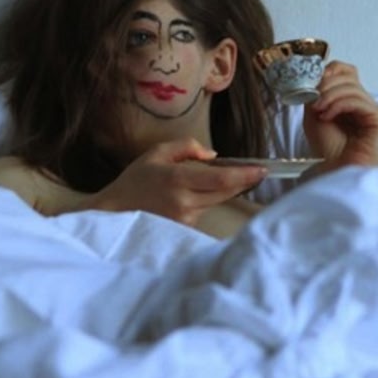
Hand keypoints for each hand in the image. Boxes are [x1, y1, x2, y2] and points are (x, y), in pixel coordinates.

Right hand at [84, 138, 267, 225]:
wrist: (115, 213)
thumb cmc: (135, 181)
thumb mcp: (157, 153)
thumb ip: (187, 147)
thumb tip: (213, 156)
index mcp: (178, 180)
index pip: (221, 180)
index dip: (245, 175)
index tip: (262, 170)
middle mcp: (185, 202)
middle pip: (226, 192)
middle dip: (244, 182)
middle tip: (257, 172)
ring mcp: (186, 219)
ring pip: (217, 201)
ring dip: (227, 190)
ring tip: (226, 178)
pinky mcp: (186, 229)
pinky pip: (206, 209)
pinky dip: (210, 199)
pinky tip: (200, 194)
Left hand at [302, 60, 377, 173]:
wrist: (336, 172)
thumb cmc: (328, 149)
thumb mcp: (313, 115)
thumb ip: (316, 94)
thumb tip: (317, 77)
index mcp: (348, 100)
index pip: (346, 71)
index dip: (331, 70)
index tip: (313, 81)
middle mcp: (363, 102)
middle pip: (348, 75)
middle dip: (326, 84)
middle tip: (313, 100)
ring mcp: (372, 110)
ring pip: (352, 87)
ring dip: (329, 96)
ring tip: (318, 111)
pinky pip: (359, 100)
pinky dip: (339, 105)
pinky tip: (327, 116)